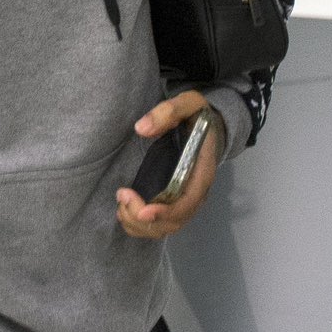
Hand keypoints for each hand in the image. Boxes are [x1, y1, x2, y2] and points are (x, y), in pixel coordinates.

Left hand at [115, 90, 222, 239]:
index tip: (143, 211)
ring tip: (121, 201)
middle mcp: (196, 193)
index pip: (187, 203)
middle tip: (122, 195)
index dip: (166, 212)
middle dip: (144, 218)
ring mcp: (186, 200)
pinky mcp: (174, 202)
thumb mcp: (189, 103)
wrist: (210, 126)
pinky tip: (125, 210)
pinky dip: (140, 225)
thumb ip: (168, 112)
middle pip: (174, 221)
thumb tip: (141, 128)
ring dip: (139, 224)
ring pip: (165, 228)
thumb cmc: (198, 116)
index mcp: (202, 173)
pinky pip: (159, 225)